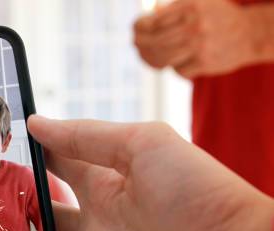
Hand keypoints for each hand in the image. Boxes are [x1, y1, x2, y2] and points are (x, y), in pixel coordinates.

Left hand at [134, 0, 254, 77]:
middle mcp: (195, 25)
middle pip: (156, 41)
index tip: (135, 31)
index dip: (140, 27)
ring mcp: (200, 45)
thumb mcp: (198, 3)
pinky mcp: (206, 63)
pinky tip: (180, 63)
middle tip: (136, 46)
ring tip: (152, 58)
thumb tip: (146, 17)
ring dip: (154, 60)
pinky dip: (177, 69)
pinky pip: (179, 71)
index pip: (154, 21)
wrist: (249, 33)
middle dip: (141, 45)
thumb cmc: (217, 17)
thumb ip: (173, 8)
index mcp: (191, 7)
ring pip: (164, 58)